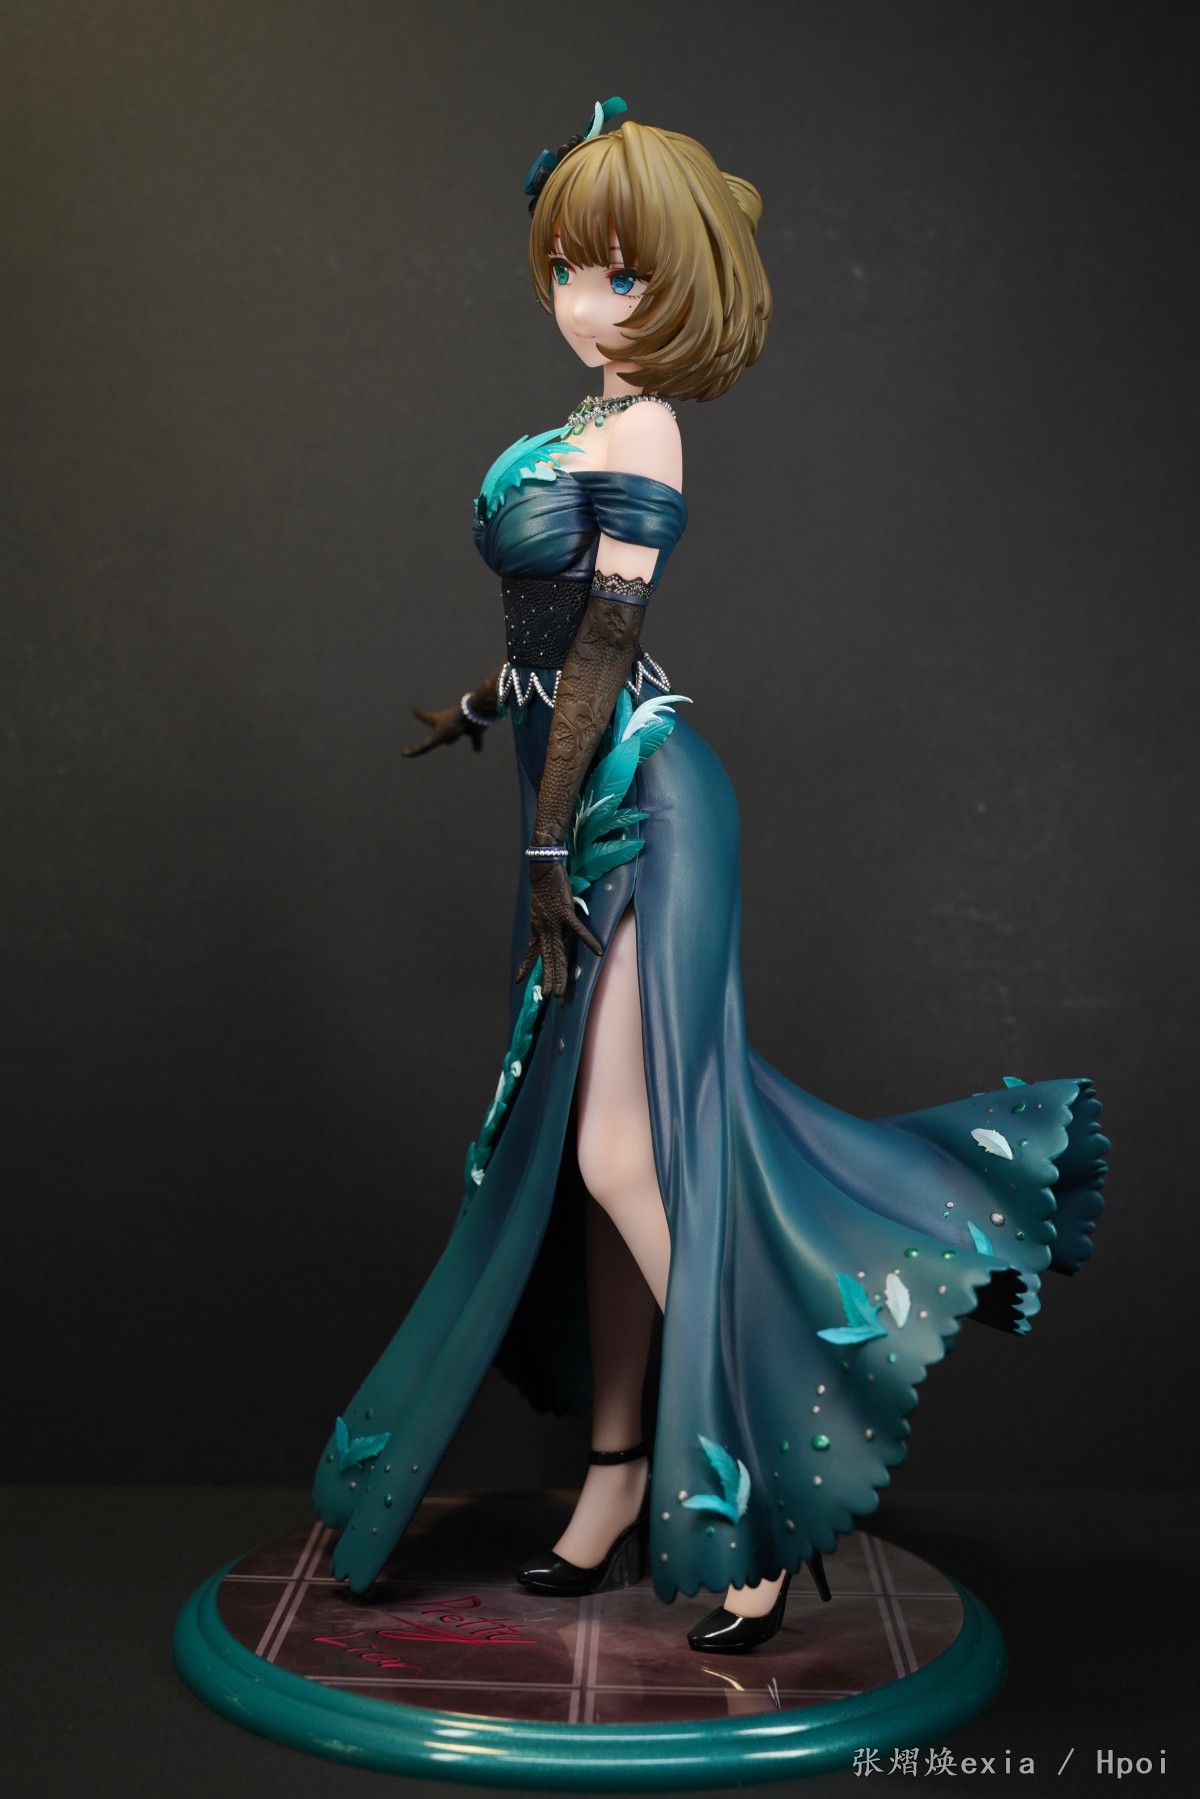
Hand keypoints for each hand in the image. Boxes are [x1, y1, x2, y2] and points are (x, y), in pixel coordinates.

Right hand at [402, 702, 485, 756]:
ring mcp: (463, 723)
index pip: (425, 716)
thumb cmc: (454, 724)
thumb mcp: (435, 738)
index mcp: (438, 720)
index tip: (413, 707)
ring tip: (456, 735)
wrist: (476, 714)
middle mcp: (450, 721)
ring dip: (454, 734)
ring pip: (457, 730)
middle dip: (436, 724)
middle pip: (441, 723)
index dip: (419, 713)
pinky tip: (477, 749)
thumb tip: (403, 753)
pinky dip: (476, 742)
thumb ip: (421, 746)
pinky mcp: (475, 728)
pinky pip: (475, 737)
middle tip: (434, 724)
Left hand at [516, 861, 603, 996]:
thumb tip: (554, 930)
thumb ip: (545, 922)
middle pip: (548, 959)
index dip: (524, 967)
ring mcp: (554, 922)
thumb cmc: (543, 887)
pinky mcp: (565, 913)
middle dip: (549, 979)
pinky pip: (579, 931)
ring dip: (561, 972)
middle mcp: (543, 929)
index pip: (530, 952)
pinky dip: (589, 941)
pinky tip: (598, 951)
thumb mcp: (540, 908)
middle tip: (552, 996)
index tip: (519, 981)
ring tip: (563, 989)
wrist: (543, 869)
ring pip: (558, 953)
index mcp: (537, 928)